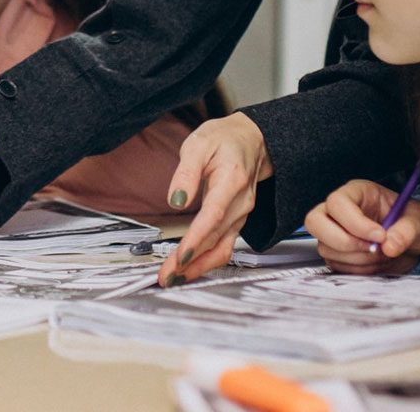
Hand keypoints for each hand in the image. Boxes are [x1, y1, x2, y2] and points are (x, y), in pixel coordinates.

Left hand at [157, 112, 271, 286]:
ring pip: (223, 248)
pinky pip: (225, 246)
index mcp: (232, 180)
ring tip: (174, 278)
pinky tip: (190, 267)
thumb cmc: (224, 140)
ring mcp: (242, 214)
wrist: (252, 141)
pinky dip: (207, 260)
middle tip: (167, 276)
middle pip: (216, 239)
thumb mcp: (199, 144)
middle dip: (191, 262)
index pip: (213, 215)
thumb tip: (175, 199)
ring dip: (199, 266)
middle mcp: (241, 202)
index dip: (196, 239)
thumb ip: (186, 172)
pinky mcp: (237, 221)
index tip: (179, 256)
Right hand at [305, 179, 419, 274]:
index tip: (380, 236)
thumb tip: (390, 245)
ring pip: (326, 248)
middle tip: (372, 249)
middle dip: (343, 241)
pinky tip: (376, 263)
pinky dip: (358, 270)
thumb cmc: (414, 221)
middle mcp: (340, 211)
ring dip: (357, 259)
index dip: (355, 222)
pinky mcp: (338, 254)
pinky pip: (336, 265)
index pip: (338, 203)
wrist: (416, 242)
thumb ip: (407, 230)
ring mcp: (335, 233)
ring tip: (383, 255)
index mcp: (357, 193)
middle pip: (315, 222)